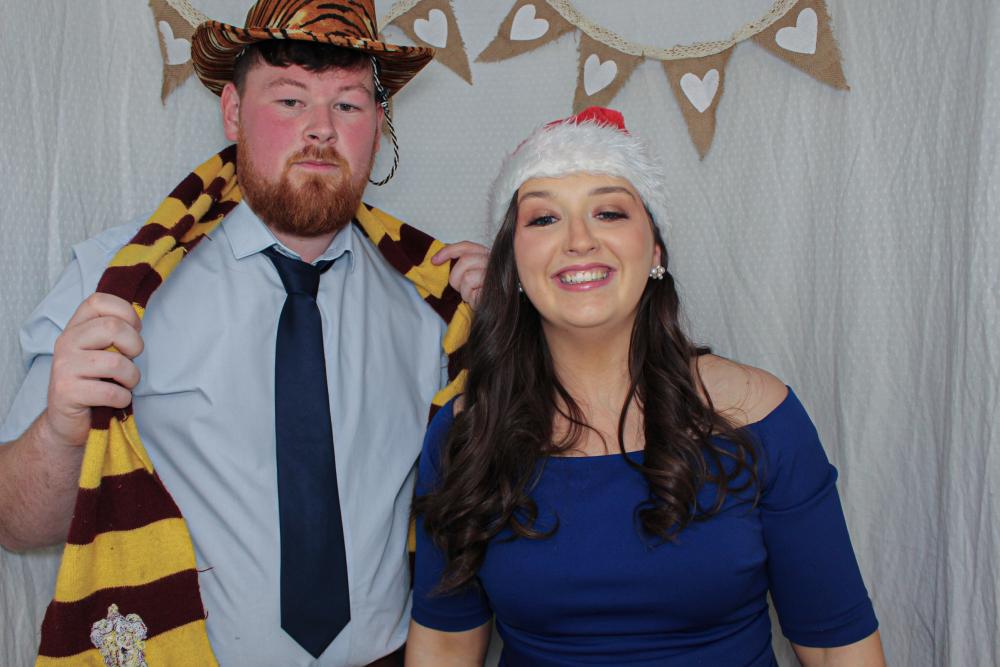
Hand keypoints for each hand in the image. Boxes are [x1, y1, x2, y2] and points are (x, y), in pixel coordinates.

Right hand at [44, 293, 143, 447]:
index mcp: (75, 328)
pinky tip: (115, 401)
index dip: (126, 312)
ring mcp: (64, 367)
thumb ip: (113, 333)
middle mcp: (66, 342)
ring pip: (117, 363)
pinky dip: (123, 399)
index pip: (98, 300)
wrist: (66, 421)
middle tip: (130, 361)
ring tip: (123, 384)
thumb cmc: (93, 383)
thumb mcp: (101, 352)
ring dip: (131, 378)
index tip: (133, 331)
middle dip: (134, 346)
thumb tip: (138, 320)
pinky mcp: (66, 392)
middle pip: (113, 327)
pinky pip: (112, 392)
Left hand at [432, 241, 487, 307]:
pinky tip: (475, 298)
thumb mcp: (468, 274)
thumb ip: (459, 263)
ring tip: (470, 293)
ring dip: (463, 288)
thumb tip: (437, 259)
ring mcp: (494, 274)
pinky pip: (472, 288)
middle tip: (458, 286)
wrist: (493, 311)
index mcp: (486, 255)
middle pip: (465, 260)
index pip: (466, 246)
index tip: (434, 261)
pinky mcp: (493, 286)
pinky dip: (469, 295)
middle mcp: (493, 261)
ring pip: (466, 276)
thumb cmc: (480, 293)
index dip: (448, 251)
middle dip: (455, 276)